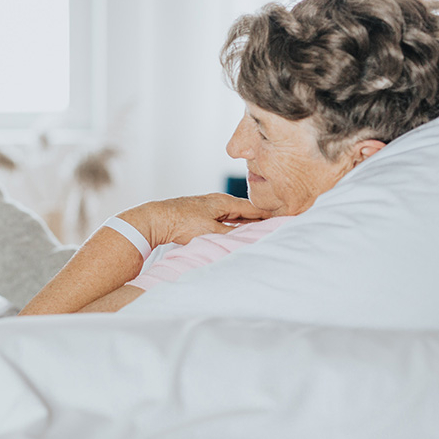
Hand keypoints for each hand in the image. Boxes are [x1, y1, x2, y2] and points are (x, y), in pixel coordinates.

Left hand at [119, 193, 269, 247]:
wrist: (156, 219)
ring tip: (261, 230)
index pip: (253, 208)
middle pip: (245, 211)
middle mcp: (218, 202)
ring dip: (246, 223)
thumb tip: (249, 237)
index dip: (268, 214)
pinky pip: (224, 220)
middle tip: (277, 226)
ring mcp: (209, 208)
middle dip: (260, 218)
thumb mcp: (211, 230)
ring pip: (234, 216)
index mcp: (223, 202)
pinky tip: (236, 232)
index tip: (283, 219)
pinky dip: (233, 226)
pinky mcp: (200, 216)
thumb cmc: (181, 222)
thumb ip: (231, 233)